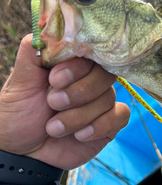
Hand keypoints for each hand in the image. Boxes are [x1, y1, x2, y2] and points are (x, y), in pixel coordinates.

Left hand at [0, 34, 129, 169]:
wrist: (23, 154)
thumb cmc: (19, 115)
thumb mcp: (19, 83)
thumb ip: (32, 55)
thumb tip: (45, 31)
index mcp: (69, 64)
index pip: (89, 52)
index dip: (76, 66)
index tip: (54, 79)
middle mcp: (88, 79)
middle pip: (104, 73)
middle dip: (79, 92)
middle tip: (53, 103)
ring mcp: (100, 100)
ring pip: (107, 97)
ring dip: (79, 115)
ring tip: (54, 127)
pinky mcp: (109, 123)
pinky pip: (120, 116)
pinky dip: (100, 125)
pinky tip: (80, 135)